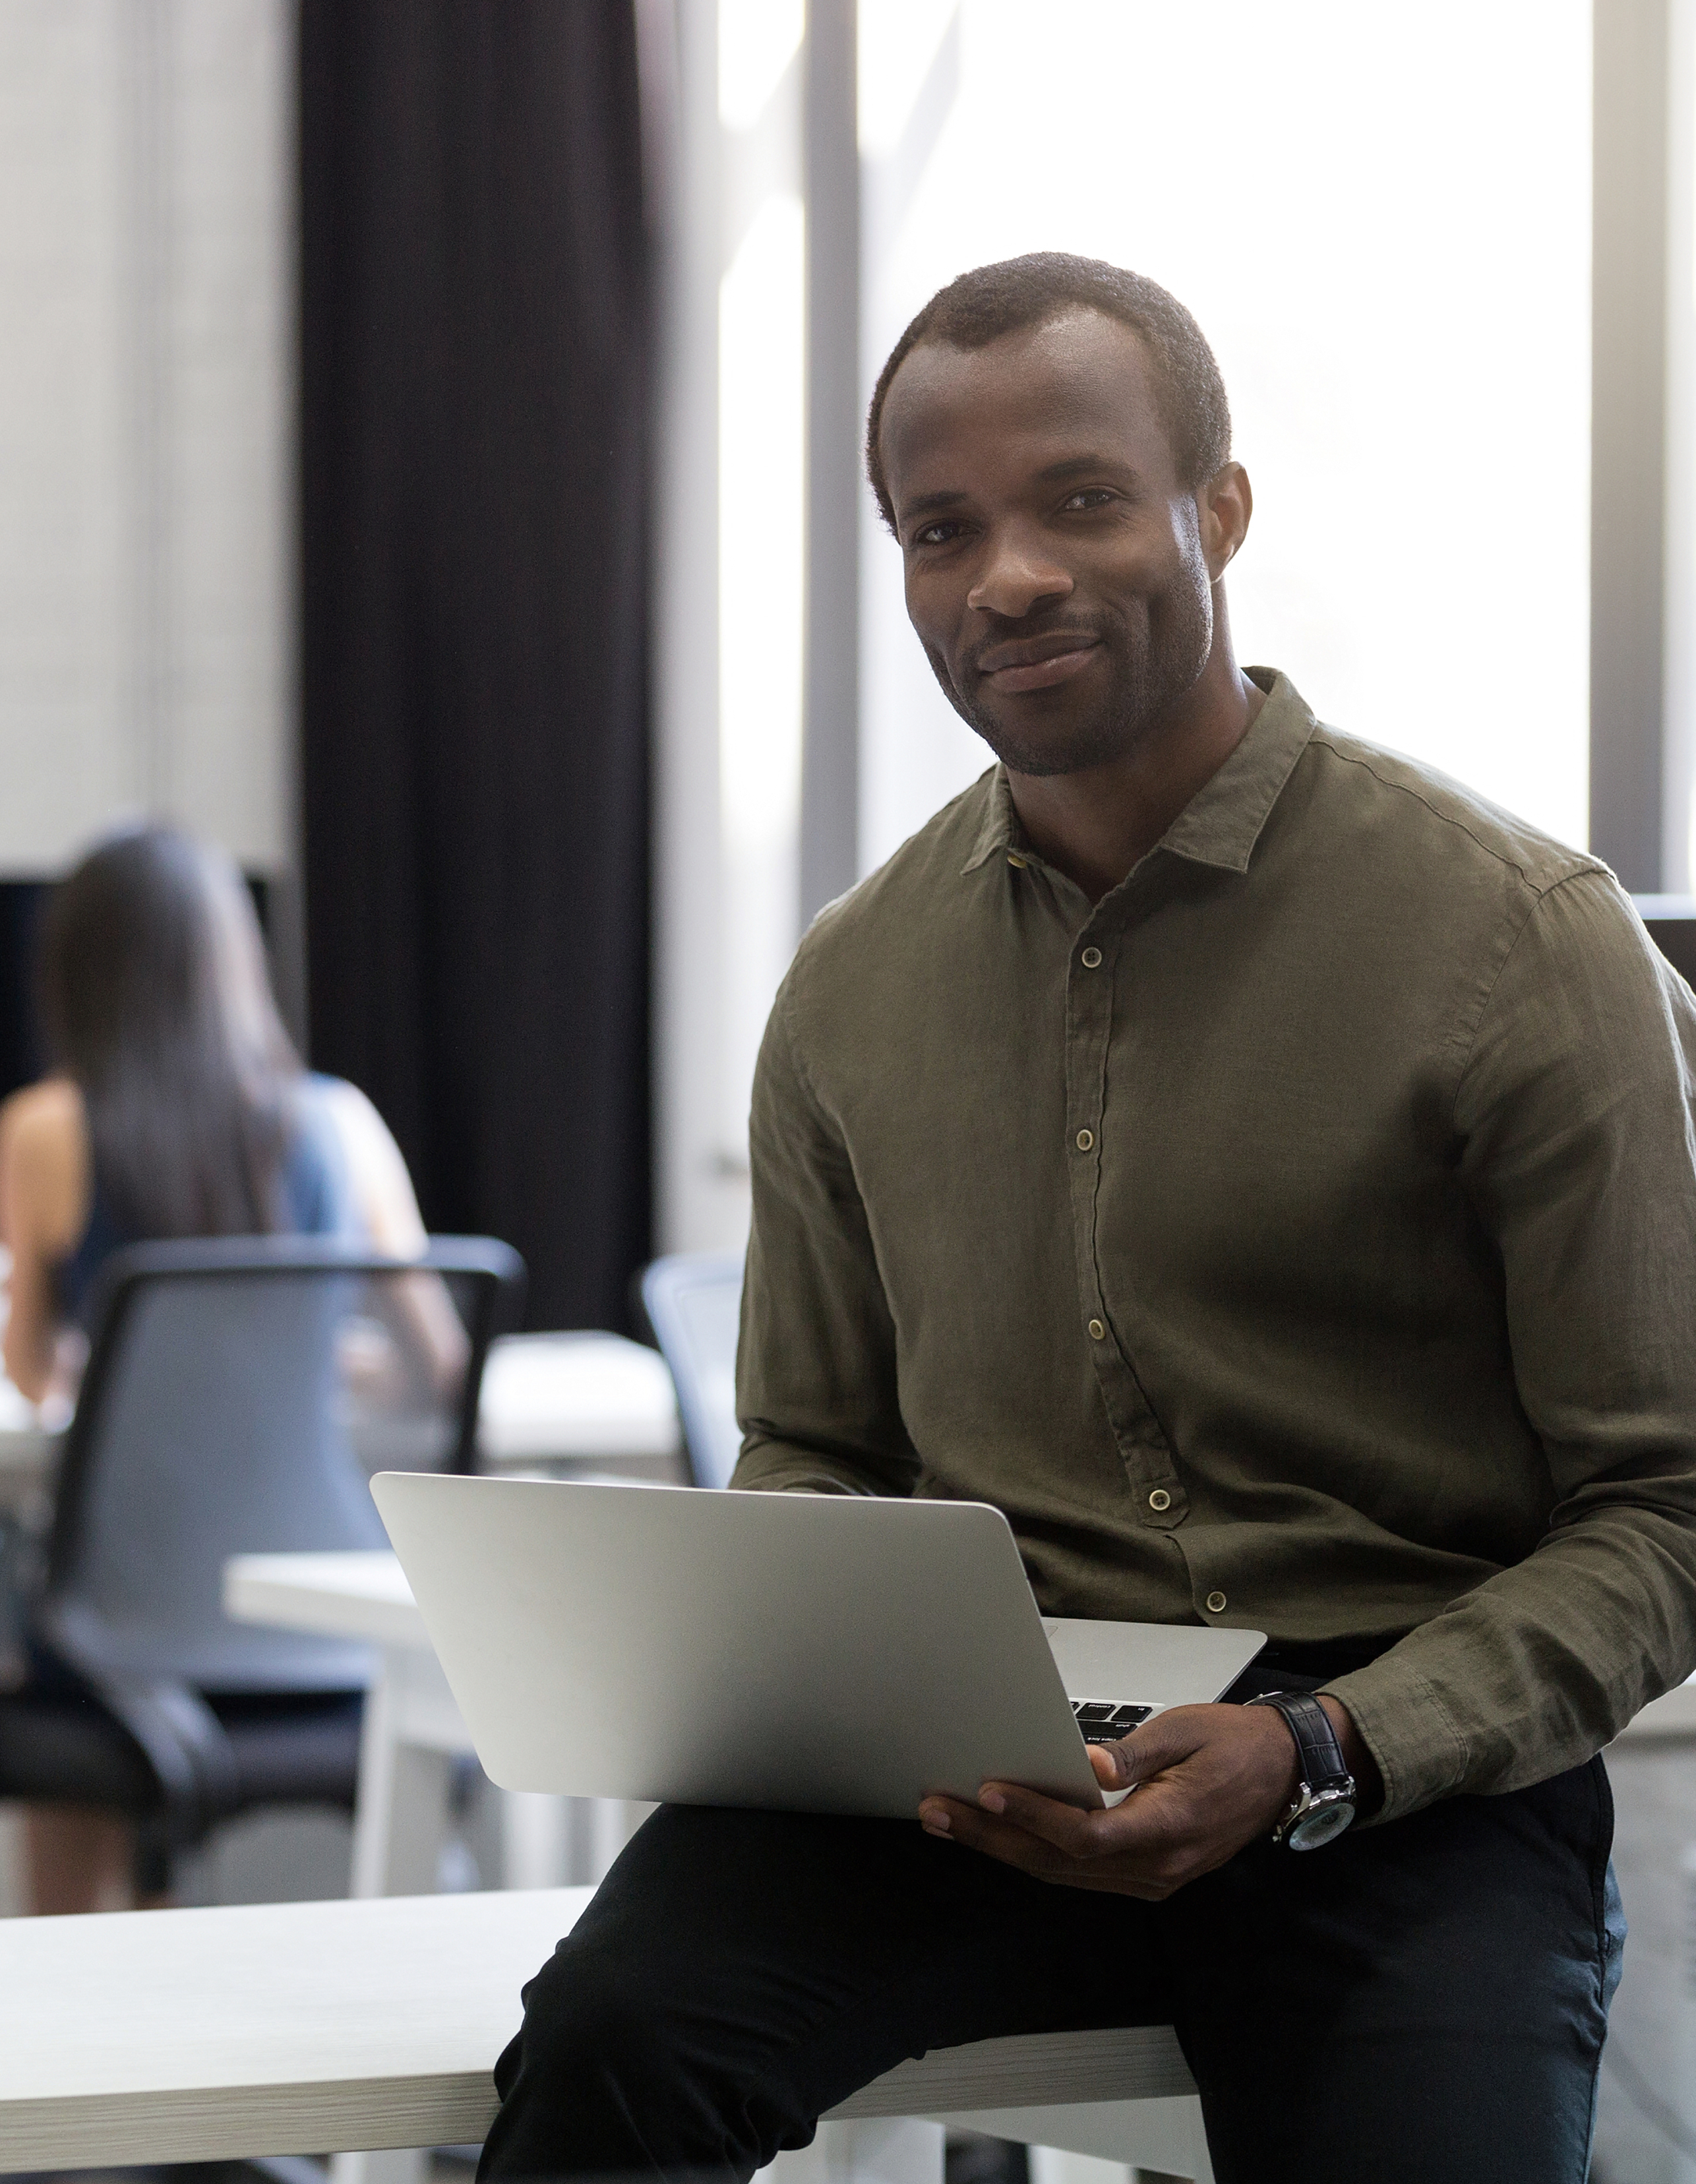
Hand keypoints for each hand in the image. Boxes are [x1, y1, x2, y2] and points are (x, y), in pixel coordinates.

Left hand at [916, 1696, 1372, 1898]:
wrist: (1283, 1773)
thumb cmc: (1237, 1744)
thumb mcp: (1188, 1731)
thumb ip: (1136, 1751)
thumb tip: (1088, 1763)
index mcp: (1171, 1828)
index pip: (1087, 1834)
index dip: (1035, 1816)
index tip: (990, 1791)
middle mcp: (1157, 1866)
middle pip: (1060, 1861)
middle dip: (993, 1837)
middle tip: (939, 1810)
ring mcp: (1152, 1877)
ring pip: (1063, 1871)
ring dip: (1003, 1848)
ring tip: (950, 1820)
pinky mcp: (1145, 1872)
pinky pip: (1079, 1870)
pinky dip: (1034, 1852)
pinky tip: (997, 1834)